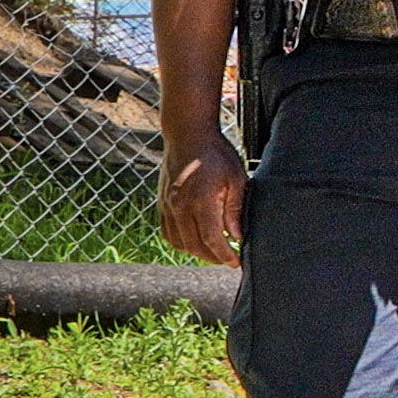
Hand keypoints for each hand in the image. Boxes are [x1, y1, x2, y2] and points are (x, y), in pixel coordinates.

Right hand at [160, 129, 246, 266]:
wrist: (187, 134)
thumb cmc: (216, 153)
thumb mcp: (236, 177)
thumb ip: (235, 208)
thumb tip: (236, 236)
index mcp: (200, 199)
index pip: (212, 239)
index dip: (225, 255)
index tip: (236, 263)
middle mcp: (179, 205)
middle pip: (194, 245)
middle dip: (213, 258)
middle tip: (229, 260)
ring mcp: (167, 205)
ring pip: (179, 242)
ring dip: (197, 252)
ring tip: (215, 253)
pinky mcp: (161, 203)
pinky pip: (168, 232)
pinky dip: (181, 242)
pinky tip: (196, 241)